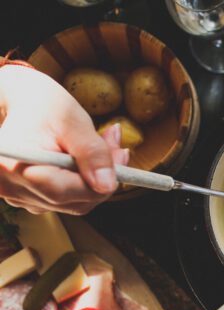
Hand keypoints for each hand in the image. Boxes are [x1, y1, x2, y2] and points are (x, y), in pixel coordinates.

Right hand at [0, 65, 127, 214]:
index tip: (121, 156)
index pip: (63, 192)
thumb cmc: (40, 104)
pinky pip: (68, 199)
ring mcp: (19, 197)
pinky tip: (88, 158)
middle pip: (72, 201)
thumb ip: (92, 153)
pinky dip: (84, 181)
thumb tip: (107, 186)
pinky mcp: (30, 198)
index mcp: (11, 167)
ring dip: (96, 179)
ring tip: (104, 144)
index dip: (99, 181)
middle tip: (118, 147)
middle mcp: (10, 188)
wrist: (19, 102)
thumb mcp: (71, 120)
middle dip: (102, 178)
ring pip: (75, 203)